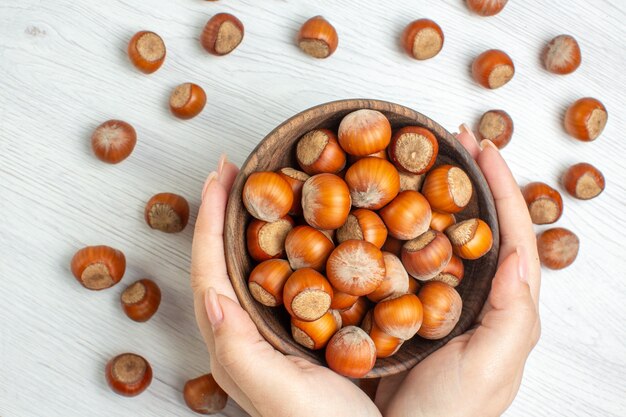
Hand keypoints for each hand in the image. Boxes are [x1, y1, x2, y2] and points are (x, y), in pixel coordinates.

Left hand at [190, 156, 381, 416]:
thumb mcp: (279, 393)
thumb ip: (237, 351)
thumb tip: (210, 294)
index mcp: (234, 342)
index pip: (210, 270)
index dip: (211, 219)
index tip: (220, 173)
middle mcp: (249, 331)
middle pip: (227, 260)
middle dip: (227, 212)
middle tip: (237, 172)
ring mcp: (278, 328)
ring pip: (258, 265)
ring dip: (256, 224)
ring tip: (269, 187)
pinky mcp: (307, 328)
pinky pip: (291, 277)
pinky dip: (292, 246)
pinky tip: (312, 227)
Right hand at [376, 127, 541, 416]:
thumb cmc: (450, 414)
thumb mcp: (492, 367)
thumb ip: (513, 315)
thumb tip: (519, 254)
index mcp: (501, 305)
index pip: (511, 236)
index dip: (500, 188)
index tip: (484, 147)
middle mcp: (468, 297)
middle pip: (473, 227)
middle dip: (465, 180)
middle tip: (447, 140)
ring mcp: (430, 300)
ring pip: (434, 238)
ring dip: (428, 197)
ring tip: (413, 162)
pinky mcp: (397, 308)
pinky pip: (399, 260)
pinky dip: (394, 230)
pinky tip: (375, 212)